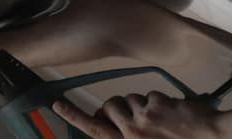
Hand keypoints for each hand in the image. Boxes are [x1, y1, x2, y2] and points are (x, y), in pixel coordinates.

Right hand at [53, 92, 221, 138]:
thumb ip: (128, 137)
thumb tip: (111, 122)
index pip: (94, 129)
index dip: (74, 115)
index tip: (57, 103)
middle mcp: (132, 133)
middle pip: (110, 107)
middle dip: (117, 105)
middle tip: (131, 113)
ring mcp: (146, 118)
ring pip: (131, 98)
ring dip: (141, 103)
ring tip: (159, 118)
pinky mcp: (160, 104)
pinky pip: (151, 95)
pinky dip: (160, 102)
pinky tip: (174, 114)